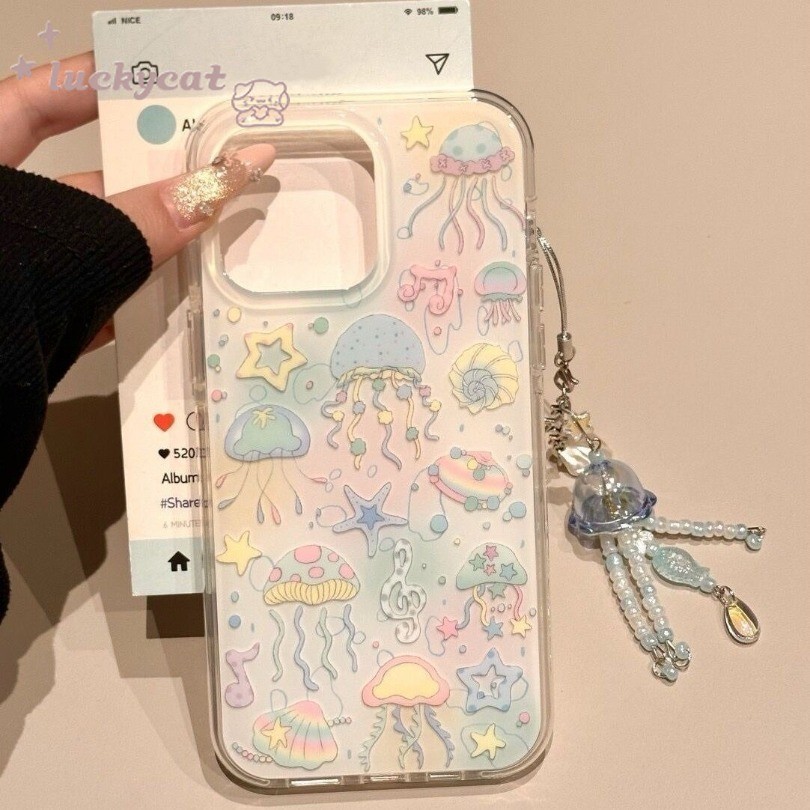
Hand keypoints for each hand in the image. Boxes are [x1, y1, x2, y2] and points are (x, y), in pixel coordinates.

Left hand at [0, 52, 275, 349]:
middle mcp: (0, 222)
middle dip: (142, 184)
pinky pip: (79, 303)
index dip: (91, 88)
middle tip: (203, 170)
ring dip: (141, 252)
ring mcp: (11, 277)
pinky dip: (118, 304)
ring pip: (85, 252)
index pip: (32, 104)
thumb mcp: (64, 240)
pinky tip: (162, 305)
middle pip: (78, 187)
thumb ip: (141, 220)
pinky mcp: (21, 326)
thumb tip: (216, 188)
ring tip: (203, 240)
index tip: (151, 87)